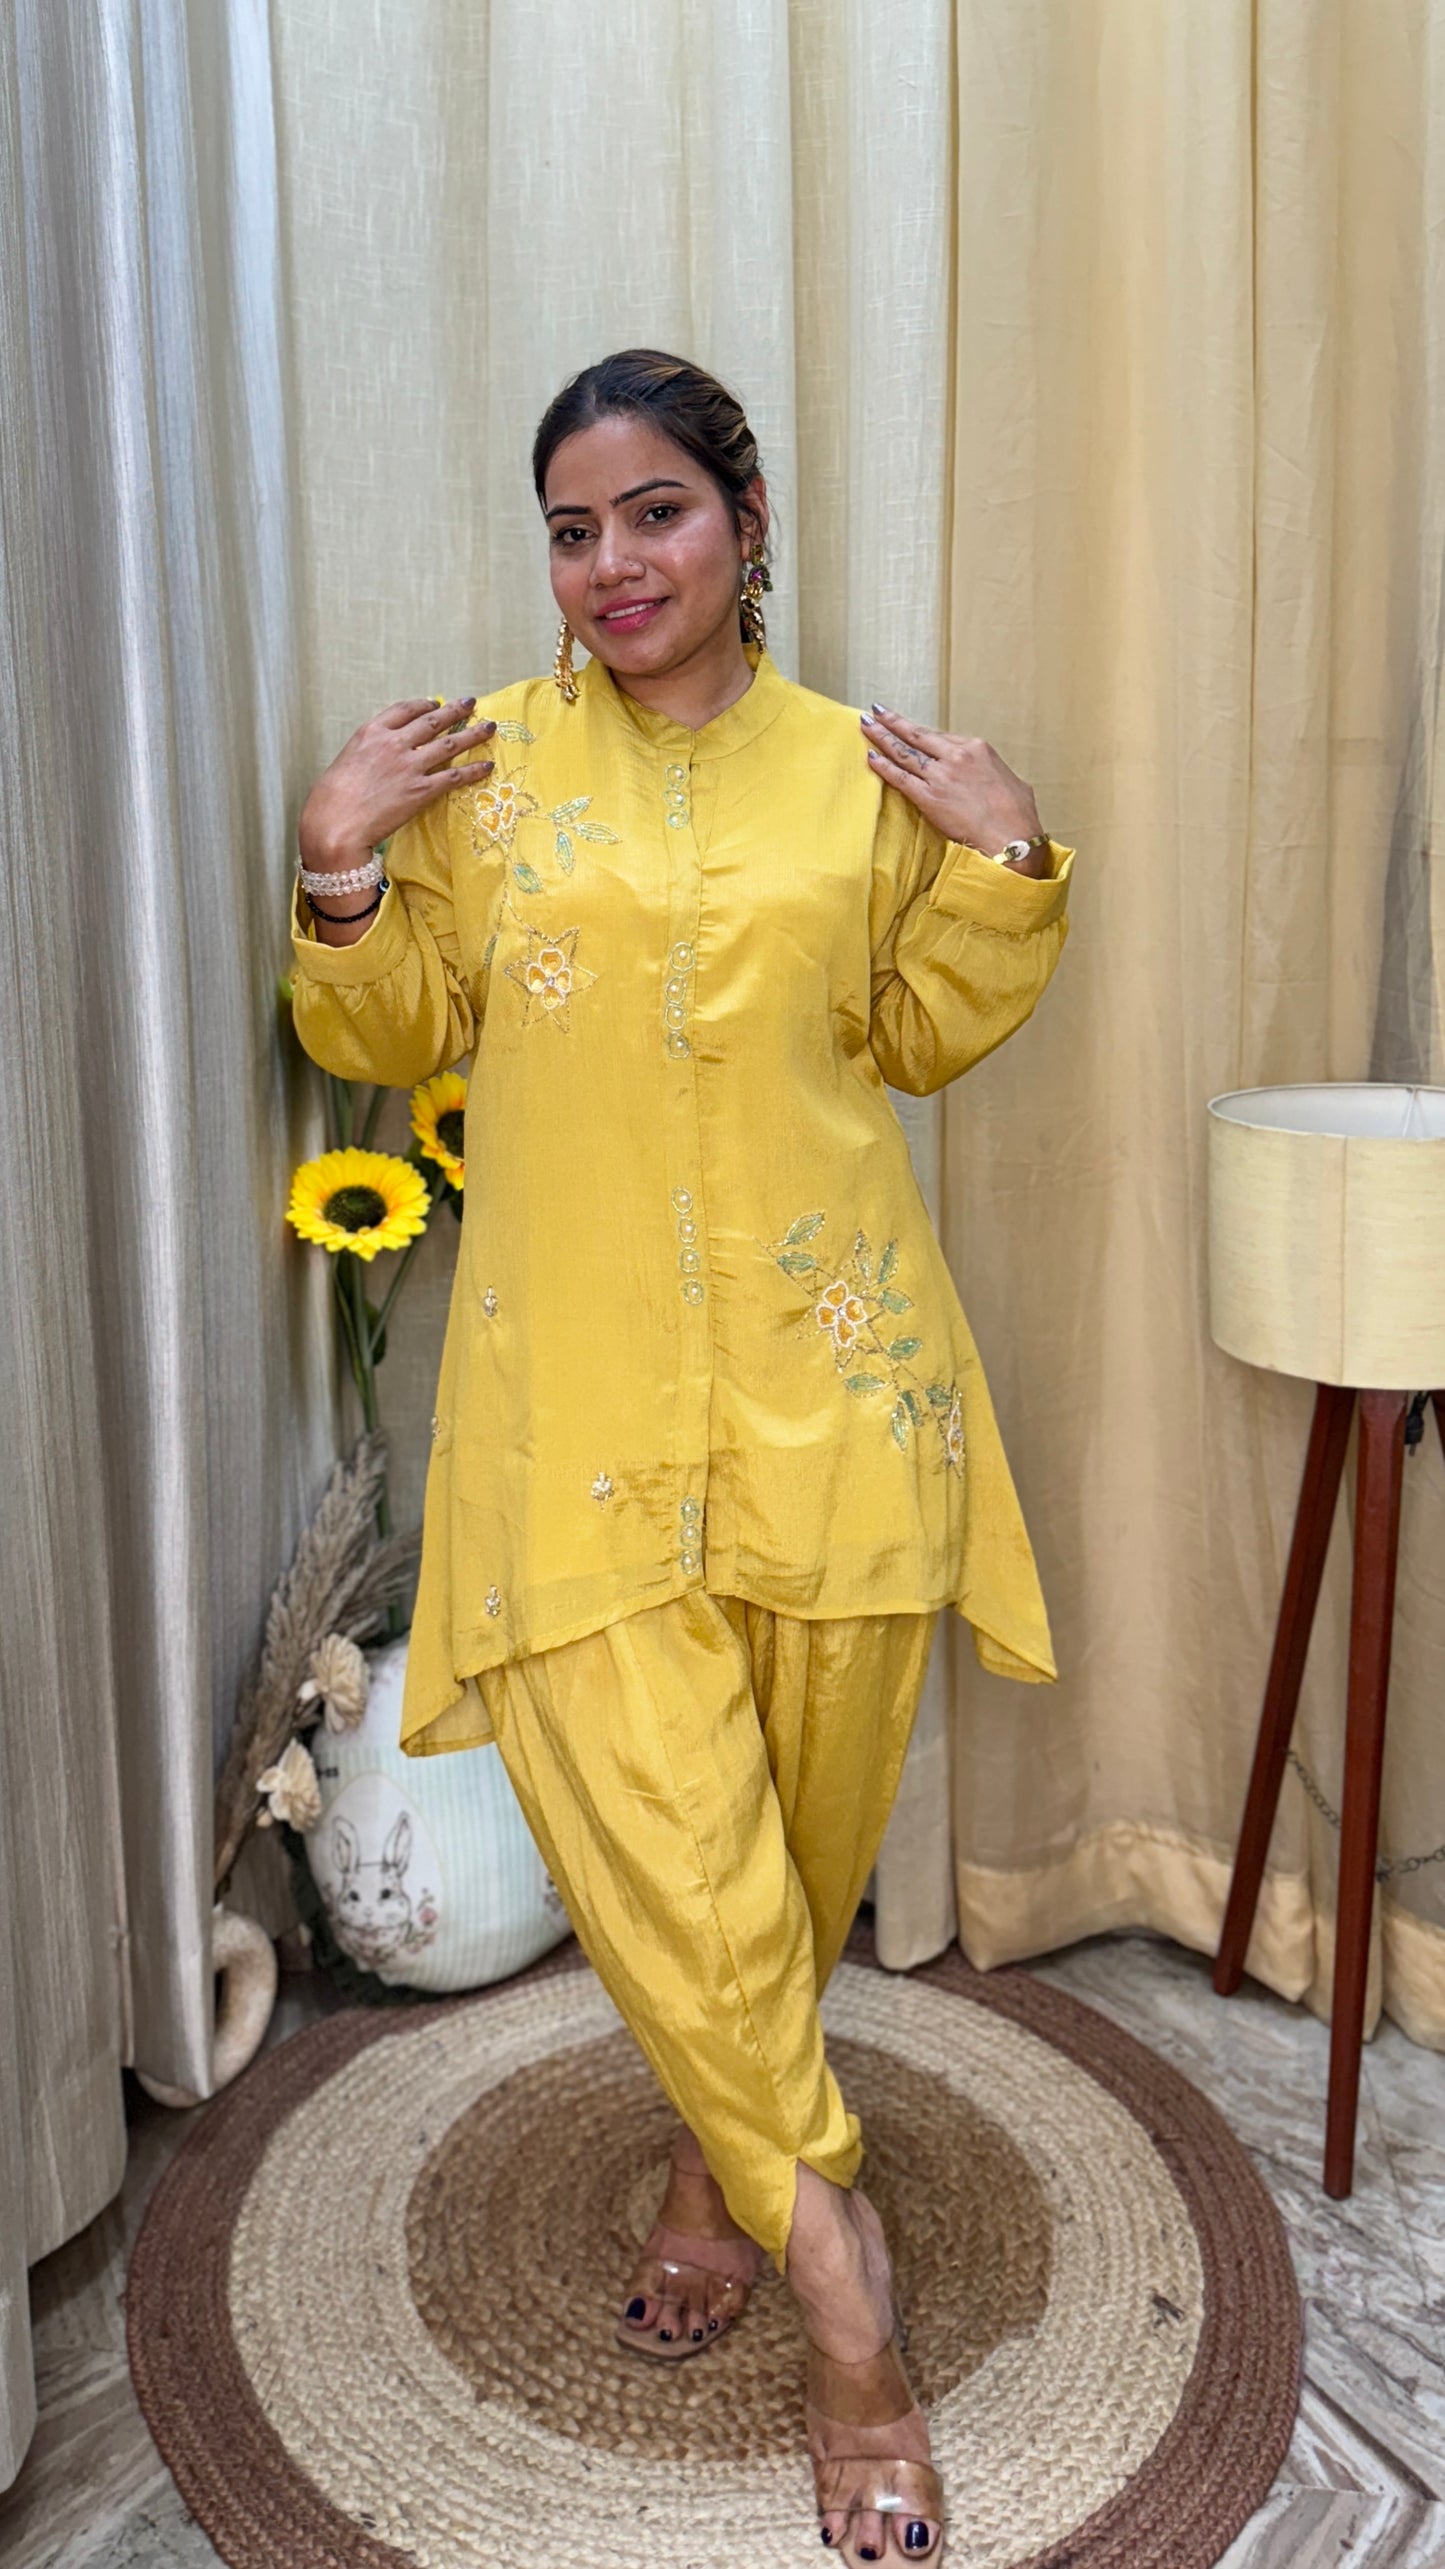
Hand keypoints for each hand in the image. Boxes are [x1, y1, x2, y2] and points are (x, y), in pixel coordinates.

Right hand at [298, 696, 496, 871]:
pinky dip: (474, 770)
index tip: (436, 703)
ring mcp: (410, 766)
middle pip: (432, 721)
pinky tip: (487, 765)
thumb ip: (368, 751)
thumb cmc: (332, 797)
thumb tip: (380, 754)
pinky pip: (454, 776)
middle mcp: (394, 743)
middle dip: (455, 710)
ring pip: (449, 744)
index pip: (405, 709)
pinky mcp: (422, 790)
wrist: (335, 822)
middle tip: (471, 703)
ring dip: (472, 734)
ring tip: (489, 727)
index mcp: (372, 731)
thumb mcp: (347, 759)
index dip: (424, 705)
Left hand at [860, 706, 1048, 873]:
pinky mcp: (929, 798)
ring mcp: (940, 776)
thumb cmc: (1018, 815)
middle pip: (917, 736)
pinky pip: (900, 778)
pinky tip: (870, 757)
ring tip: (866, 726)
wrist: (1012, 837)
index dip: (919, 731)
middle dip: (893, 722)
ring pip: (904, 752)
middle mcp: (956, 757)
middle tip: (875, 712)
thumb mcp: (1011, 781)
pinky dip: (883, 766)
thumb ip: (991, 773)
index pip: (941, 737)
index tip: (907, 725)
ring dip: (882, 738)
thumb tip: (986, 776)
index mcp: (977, 748)